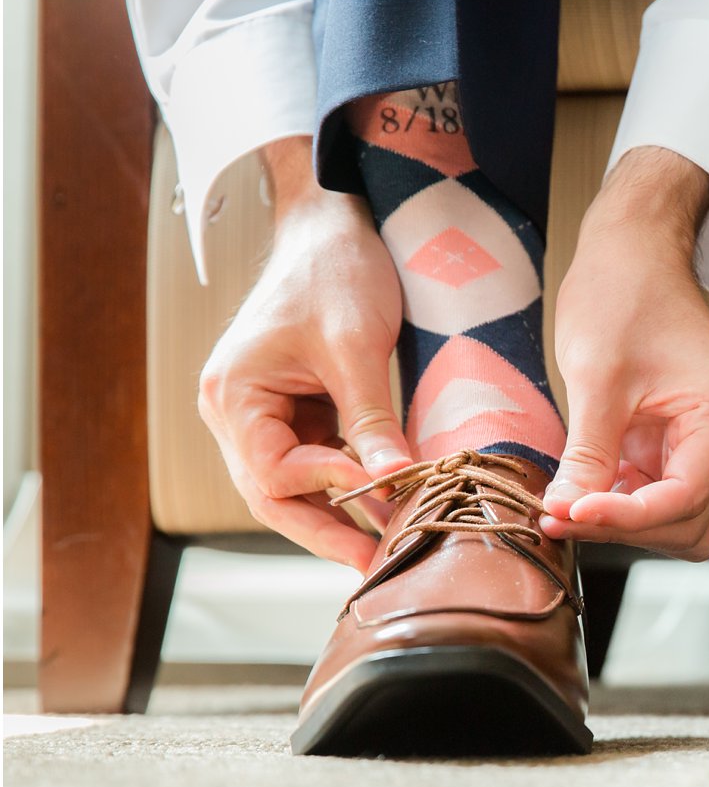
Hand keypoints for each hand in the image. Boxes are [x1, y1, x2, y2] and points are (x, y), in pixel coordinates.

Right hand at [197, 137, 411, 570]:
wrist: (334, 222)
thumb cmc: (333, 270)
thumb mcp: (355, 346)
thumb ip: (371, 419)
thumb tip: (398, 482)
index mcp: (232, 395)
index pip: (272, 474)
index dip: (328, 494)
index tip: (385, 494)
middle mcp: (236, 412)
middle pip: (274, 496)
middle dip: (329, 530)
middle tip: (380, 564)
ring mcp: (263, 415)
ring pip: (295, 488)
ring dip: (341, 514)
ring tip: (390, 543)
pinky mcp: (295, 412)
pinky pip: (316, 464)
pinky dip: (348, 485)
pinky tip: (387, 503)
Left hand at [540, 147, 708, 560]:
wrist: (633, 253)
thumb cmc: (623, 295)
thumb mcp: (597, 378)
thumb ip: (588, 454)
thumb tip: (565, 513)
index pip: (683, 498)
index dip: (625, 518)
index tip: (567, 513)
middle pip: (686, 522)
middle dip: (625, 526)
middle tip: (557, 513)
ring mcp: (706, 443)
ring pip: (675, 520)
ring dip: (624, 522)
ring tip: (566, 503)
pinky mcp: (678, 445)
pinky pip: (656, 496)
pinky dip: (620, 503)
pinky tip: (579, 487)